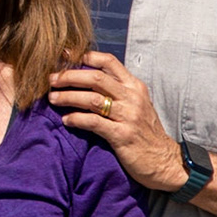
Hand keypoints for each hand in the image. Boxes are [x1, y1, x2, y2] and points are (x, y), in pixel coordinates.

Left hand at [48, 51, 185, 193]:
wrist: (165, 161)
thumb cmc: (145, 133)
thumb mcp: (136, 105)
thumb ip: (117, 91)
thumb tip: (86, 79)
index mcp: (134, 86)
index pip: (109, 62)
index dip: (85, 56)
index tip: (65, 55)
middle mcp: (132, 98)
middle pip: (96, 78)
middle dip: (70, 76)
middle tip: (51, 79)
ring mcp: (128, 116)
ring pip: (92, 99)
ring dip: (68, 97)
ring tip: (52, 99)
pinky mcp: (122, 136)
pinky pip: (94, 123)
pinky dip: (77, 119)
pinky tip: (66, 120)